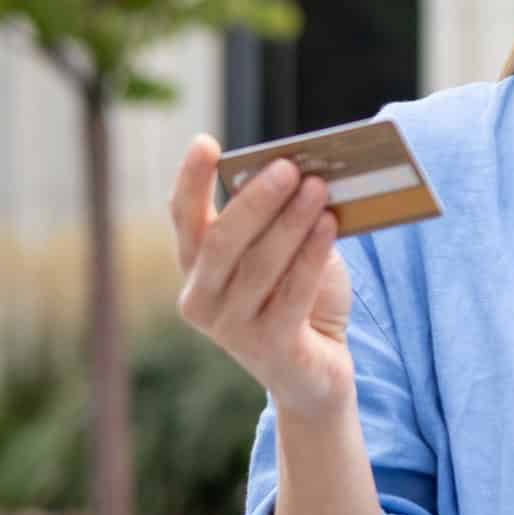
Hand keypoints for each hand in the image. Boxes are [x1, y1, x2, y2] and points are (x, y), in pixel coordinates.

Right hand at [171, 134, 355, 420]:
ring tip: (318, 187)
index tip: (205, 143)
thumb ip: (279, 222)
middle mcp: (201, 300)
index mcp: (196, 270)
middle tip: (287, 166)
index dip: (191, 180)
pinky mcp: (269, 346)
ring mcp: (230, 328)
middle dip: (256, 200)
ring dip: (291, 221)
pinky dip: (312, 254)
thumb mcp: (283, 255)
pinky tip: (330, 224)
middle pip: (222, 240)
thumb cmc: (298, 299)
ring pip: (259, 264)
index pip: (183, 219)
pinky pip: (293, 292)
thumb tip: (301, 173)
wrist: (316, 371)